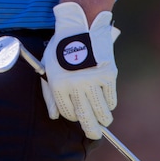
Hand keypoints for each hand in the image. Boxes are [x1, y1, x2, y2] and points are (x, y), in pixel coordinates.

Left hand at [40, 1, 117, 139]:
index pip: (68, 112)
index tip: (77, 114)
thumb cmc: (61, 48)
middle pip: (86, 117)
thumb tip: (53, 116)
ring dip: (103, 119)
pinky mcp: (109, 75)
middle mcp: (76, 85)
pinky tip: (108, 103)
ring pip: (101, 111)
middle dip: (92, 130)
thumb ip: (49, 93)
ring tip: (104, 120)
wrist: (81, 27)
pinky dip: (110, 103)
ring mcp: (93, 81)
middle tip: (95, 133)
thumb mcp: (48, 67)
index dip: (73, 116)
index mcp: (58, 84)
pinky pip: (111, 98)